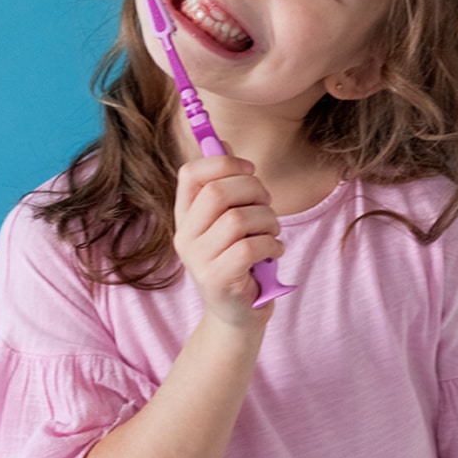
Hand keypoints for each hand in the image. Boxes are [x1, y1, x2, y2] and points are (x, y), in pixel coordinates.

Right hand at [173, 155, 280, 326]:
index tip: (249, 170)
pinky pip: (251, 247)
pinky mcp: (218, 279)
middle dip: (255, 191)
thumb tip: (223, 143)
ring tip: (272, 233)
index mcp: (185, 215)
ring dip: (268, 221)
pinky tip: (273, 252)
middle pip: (218, 192)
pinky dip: (272, 245)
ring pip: (239, 219)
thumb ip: (225, 185)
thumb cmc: (238, 261)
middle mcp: (185, 236)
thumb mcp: (228, 221)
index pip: (190, 173)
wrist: (237, 315)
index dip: (223, 163)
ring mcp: (198, 260)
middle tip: (267, 205)